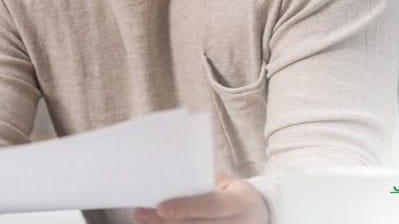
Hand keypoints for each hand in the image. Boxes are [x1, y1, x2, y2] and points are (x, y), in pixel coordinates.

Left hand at [132, 173, 267, 223]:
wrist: (259, 214)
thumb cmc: (236, 193)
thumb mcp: (227, 183)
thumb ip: (203, 183)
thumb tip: (169, 180)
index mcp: (239, 203)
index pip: (210, 206)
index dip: (185, 207)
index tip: (160, 206)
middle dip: (166, 221)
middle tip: (140, 213)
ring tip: (142, 217)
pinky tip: (156, 223)